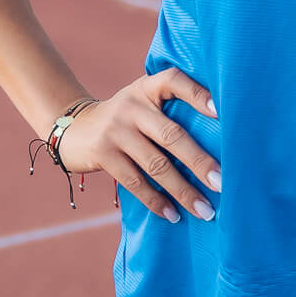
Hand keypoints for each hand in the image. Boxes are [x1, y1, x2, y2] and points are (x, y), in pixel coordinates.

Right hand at [54, 70, 220, 223]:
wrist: (73, 128)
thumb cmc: (125, 118)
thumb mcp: (142, 101)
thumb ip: (169, 110)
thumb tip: (219, 143)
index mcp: (146, 89)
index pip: (173, 81)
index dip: (197, 94)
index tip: (220, 111)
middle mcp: (132, 106)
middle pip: (172, 135)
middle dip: (199, 162)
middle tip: (222, 183)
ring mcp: (115, 131)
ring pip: (156, 165)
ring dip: (183, 191)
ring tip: (205, 211)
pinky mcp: (103, 154)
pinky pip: (135, 182)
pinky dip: (156, 201)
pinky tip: (173, 215)